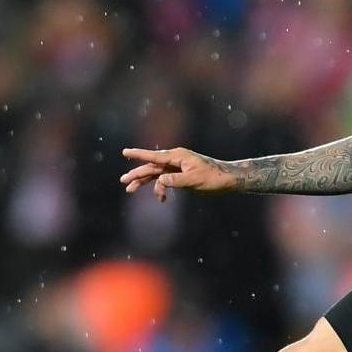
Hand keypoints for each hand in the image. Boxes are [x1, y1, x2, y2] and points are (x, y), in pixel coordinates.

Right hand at [120, 146, 235, 201]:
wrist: (228, 179)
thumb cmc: (213, 178)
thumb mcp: (194, 181)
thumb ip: (175, 180)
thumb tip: (160, 181)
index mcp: (178, 157)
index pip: (154, 157)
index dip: (138, 155)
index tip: (124, 152)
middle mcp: (176, 159)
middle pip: (151, 166)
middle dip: (137, 174)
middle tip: (123, 181)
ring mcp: (177, 167)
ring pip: (156, 174)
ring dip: (145, 182)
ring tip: (130, 190)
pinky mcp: (181, 174)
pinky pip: (165, 180)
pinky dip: (161, 188)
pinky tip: (161, 199)